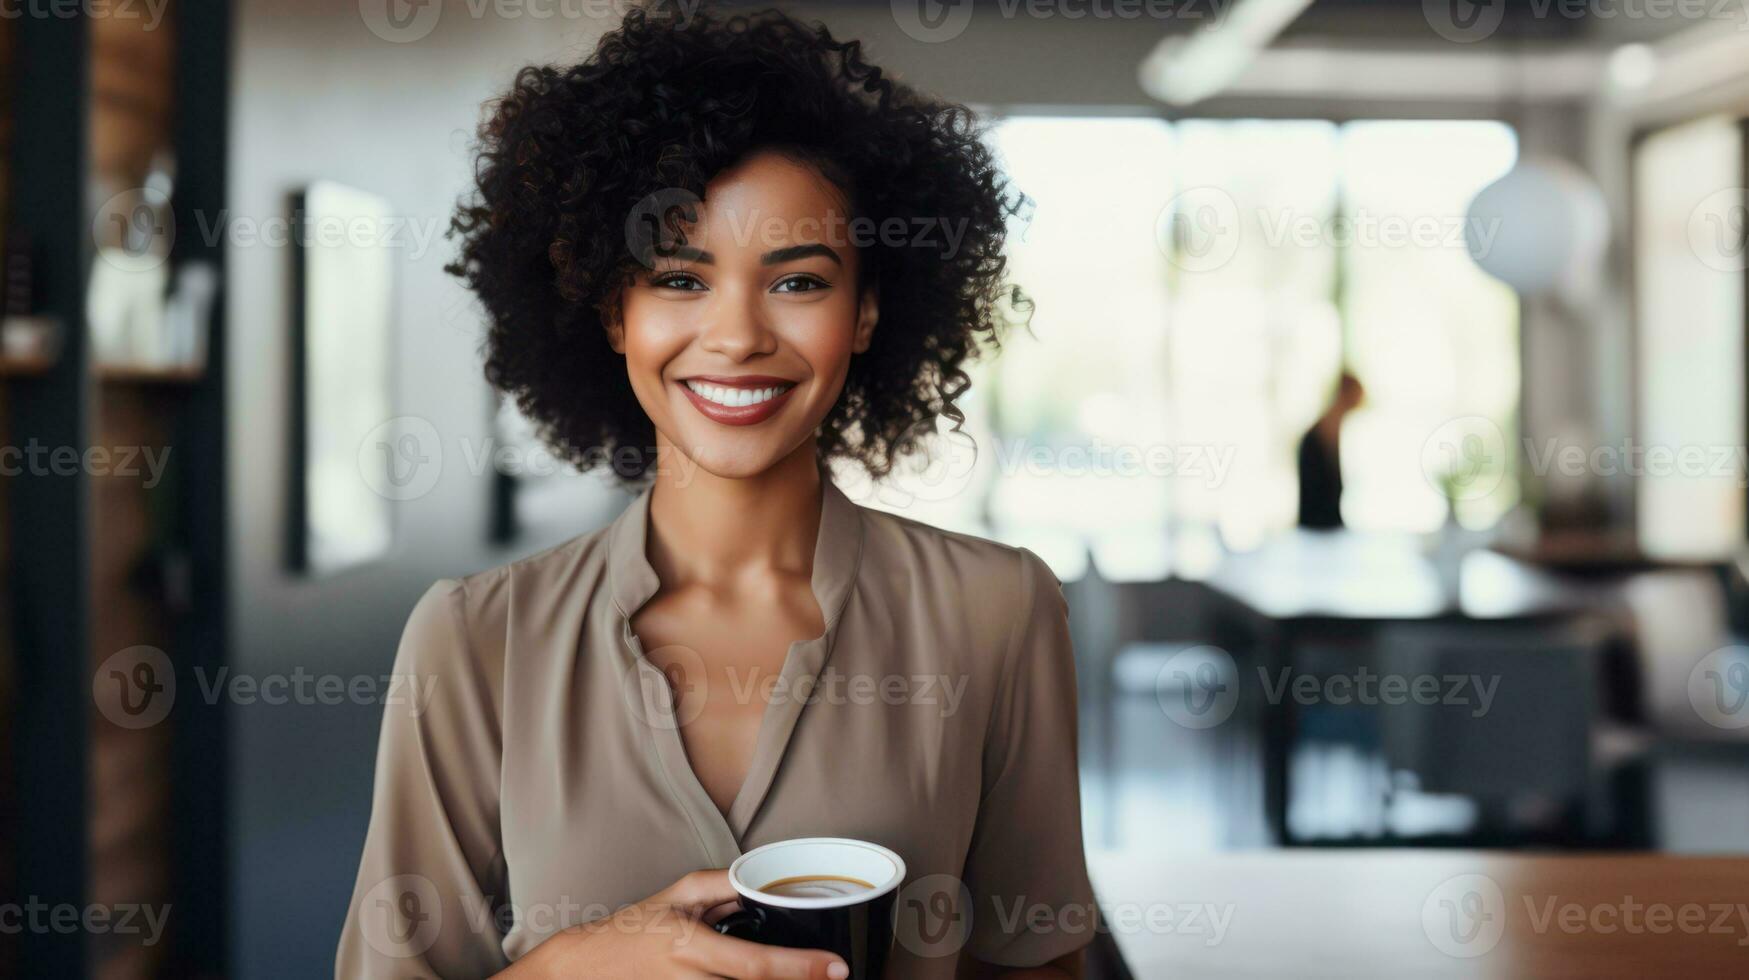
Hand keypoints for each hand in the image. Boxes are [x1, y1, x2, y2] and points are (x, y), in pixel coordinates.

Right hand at [500, 869, 848, 978]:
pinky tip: (776, 977)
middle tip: (833, 973)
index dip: (801, 968)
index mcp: (691, 946)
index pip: (756, 963)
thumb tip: (767, 879)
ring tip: (810, 973)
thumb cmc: (636, 928)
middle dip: (798, 979)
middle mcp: (693, 979)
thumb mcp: (680, 894)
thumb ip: (725, 885)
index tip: (837, 967)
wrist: (590, 965)